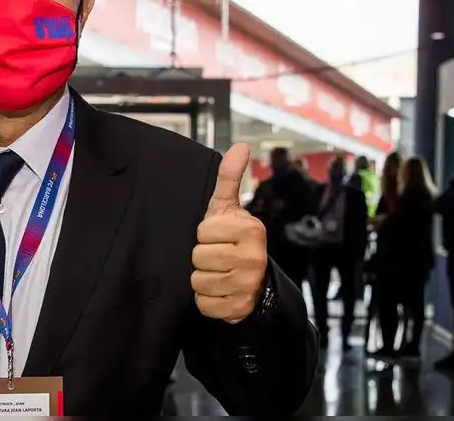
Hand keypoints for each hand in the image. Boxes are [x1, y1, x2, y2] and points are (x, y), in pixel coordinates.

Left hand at [192, 144, 267, 323]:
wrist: (255, 282)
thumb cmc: (234, 240)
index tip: (218, 237)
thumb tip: (240, 146)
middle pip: (198, 257)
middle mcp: (254, 258)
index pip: (203, 232)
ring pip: (199, 281)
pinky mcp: (239, 308)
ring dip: (203, 279)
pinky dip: (207, 300)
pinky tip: (220, 292)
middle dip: (202, 258)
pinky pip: (204, 303)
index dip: (205, 235)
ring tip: (219, 274)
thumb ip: (230, 178)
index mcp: (251, 230)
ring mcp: (248, 285)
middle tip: (218, 257)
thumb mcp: (229, 209)